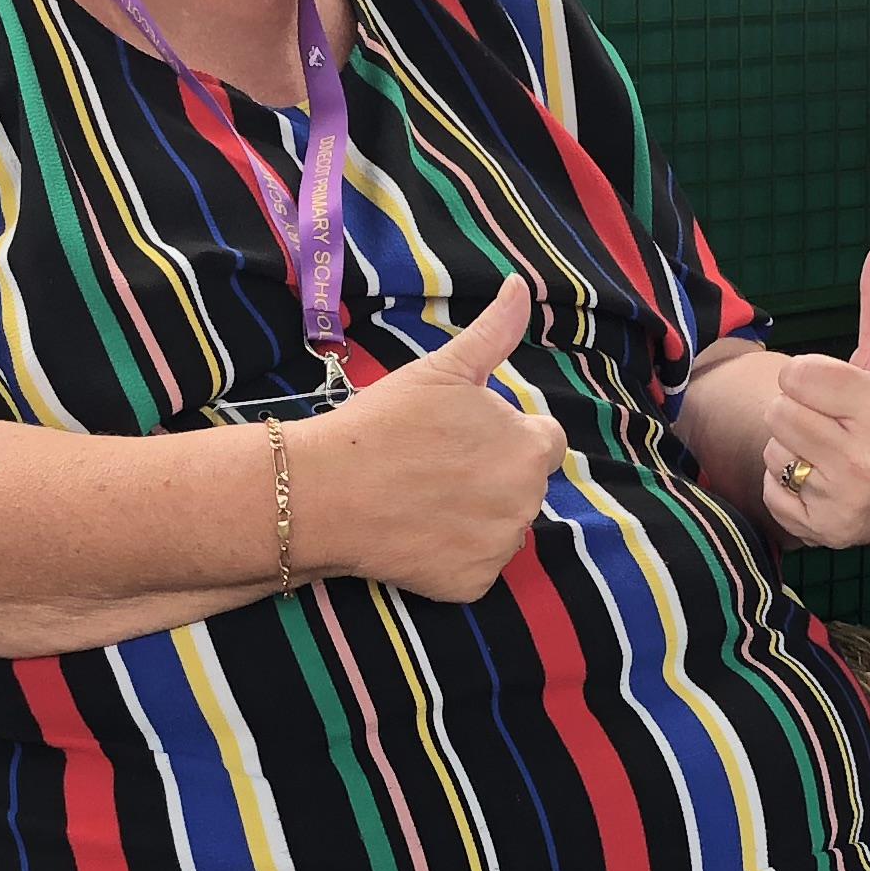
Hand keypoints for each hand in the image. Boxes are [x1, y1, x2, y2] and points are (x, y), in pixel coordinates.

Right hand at [301, 275, 566, 599]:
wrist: (326, 491)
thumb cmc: (384, 423)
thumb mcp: (444, 369)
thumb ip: (495, 333)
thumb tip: (520, 286)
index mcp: (532, 448)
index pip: (544, 441)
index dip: (503, 436)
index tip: (459, 437)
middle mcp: (530, 502)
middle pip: (521, 486)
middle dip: (489, 476)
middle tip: (432, 466)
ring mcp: (502, 548)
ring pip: (500, 528)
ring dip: (473, 516)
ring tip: (420, 497)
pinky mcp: (473, 584)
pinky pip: (474, 567)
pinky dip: (451, 556)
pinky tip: (415, 533)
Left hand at [764, 232, 869, 545]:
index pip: (797, 374)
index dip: (812, 377)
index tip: (839, 391)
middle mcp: (866, 458)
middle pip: (780, 411)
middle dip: (801, 411)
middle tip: (835, 423)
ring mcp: (845, 499)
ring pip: (774, 450)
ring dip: (793, 448)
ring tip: (831, 453)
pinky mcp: (826, 530)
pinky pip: (772, 491)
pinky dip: (788, 486)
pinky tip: (824, 483)